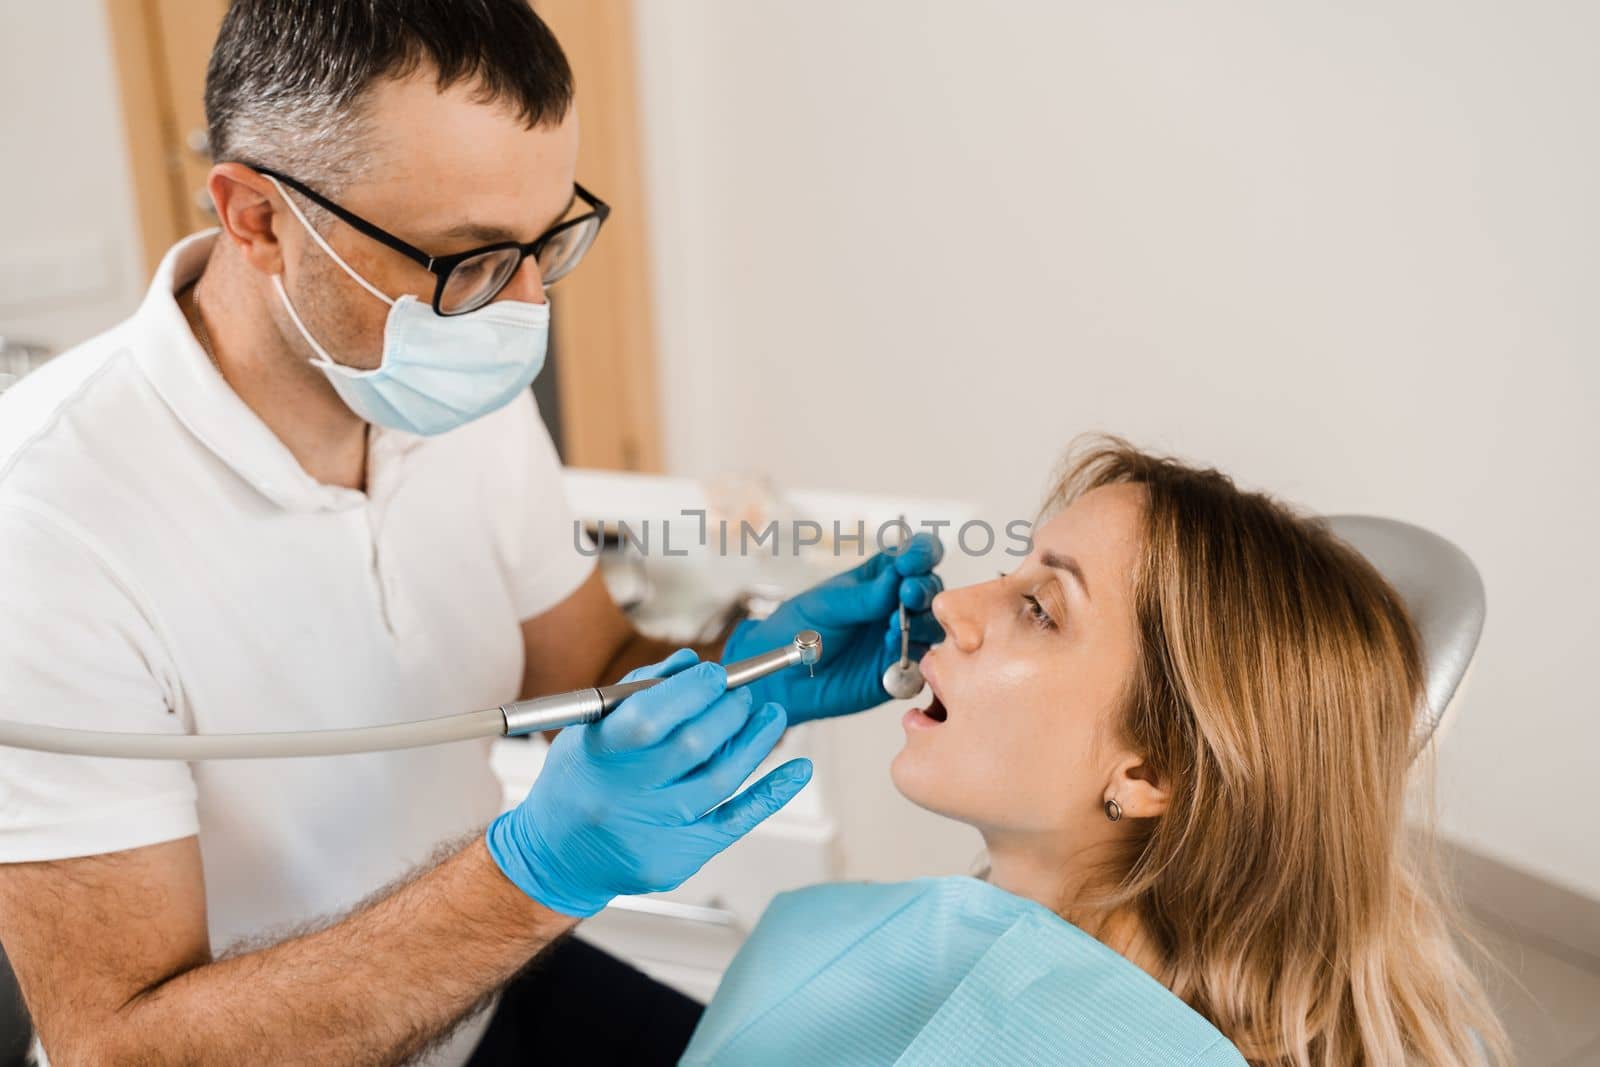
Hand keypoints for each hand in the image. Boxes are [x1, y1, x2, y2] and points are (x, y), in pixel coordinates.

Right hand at [486, 650, 811, 916]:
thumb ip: (637, 691)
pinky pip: (735, 822)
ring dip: (754, 742)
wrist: (558, 857)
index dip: (691, 691)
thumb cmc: (578, 780)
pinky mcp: (679, 856)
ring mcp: (654, 831)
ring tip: (771, 716)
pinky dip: (771, 793)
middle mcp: (624, 797)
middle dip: (728, 712)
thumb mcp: (590, 729)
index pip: (649, 717)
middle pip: (692, 746)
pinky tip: (798, 770)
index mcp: (597, 756)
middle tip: (744, 695)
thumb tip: (690, 662)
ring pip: (719, 780)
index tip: (716, 674)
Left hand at [723, 533, 944, 724]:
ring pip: (934, 625)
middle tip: (907, 595)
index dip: (921, 553)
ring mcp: (902, 637)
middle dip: (923, 589)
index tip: (909, 562)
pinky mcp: (901, 669)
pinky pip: (925, 662)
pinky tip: (894, 651)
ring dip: (922, 622)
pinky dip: (917, 654)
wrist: (784, 678)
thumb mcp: (827, 605)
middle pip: (931, 589)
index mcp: (881, 577)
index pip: (915, 555)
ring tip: (893, 627)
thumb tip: (899, 577)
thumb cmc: (799, 630)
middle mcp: (897, 604)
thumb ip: (865, 595)